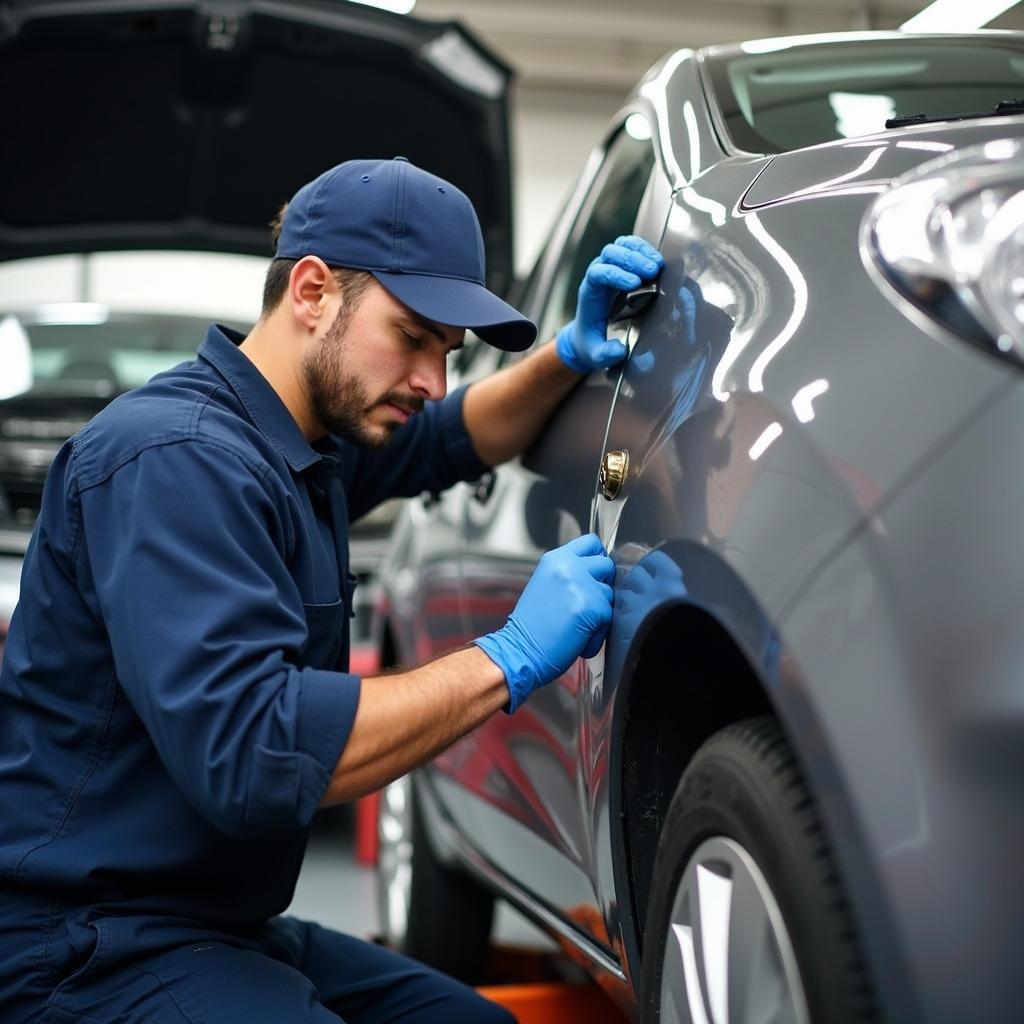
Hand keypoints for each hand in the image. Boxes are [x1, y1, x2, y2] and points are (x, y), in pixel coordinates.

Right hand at [473, 534, 614, 712]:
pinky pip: (609, 619)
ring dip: (599, 612)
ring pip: (609, 594)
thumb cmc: (531, 626)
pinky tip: (577, 638)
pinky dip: (597, 634)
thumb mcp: (545, 584)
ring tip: (576, 625)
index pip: (591, 543)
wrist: (519, 650)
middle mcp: (569, 567)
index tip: (594, 573)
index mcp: (556, 559)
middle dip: (601, 585)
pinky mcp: (592, 607)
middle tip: (584, 604)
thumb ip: (569, 573)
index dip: (597, 558)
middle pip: (606, 565)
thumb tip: (594, 573)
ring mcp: (582, 586)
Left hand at [555, 235, 663, 373]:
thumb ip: (605, 354)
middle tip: (652, 272)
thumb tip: (619, 349)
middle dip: (631, 260)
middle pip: (609, 253)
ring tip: (658, 265)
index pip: (597, 273)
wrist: (588, 336)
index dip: (615, 274)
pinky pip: (631, 248)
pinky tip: (658, 260)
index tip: (634, 284)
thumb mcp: (595, 354)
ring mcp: (611, 267)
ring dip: (640, 251)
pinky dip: (644, 249)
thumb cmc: (592, 343)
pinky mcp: (623, 267)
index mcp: (589, 293)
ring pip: (621, 245)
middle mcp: (598, 275)